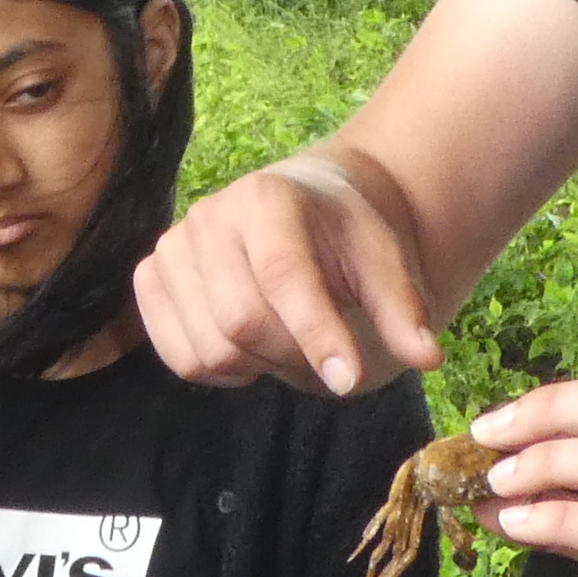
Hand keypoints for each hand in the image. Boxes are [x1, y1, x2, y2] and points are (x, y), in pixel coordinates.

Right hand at [133, 148, 443, 395]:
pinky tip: (249, 345)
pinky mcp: (151, 278)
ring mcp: (173, 247)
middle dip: (290, 352)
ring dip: (256, 364)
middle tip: (324, 349)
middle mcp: (209, 216)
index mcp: (268, 198)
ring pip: (208, 348)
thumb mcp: (388, 262)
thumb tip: (426, 356)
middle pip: (241, 321)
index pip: (282, 276)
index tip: (348, 378)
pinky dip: (218, 368)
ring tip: (286, 338)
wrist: (311, 209)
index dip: (315, 333)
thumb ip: (402, 309)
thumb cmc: (350, 238)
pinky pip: (178, 357)